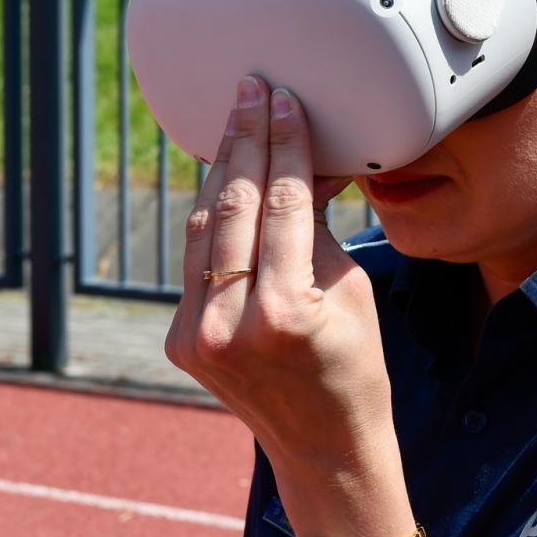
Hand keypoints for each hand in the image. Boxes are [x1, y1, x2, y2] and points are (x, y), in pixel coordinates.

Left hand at [166, 74, 392, 475]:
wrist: (323, 446)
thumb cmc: (354, 364)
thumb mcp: (351, 289)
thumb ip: (316, 227)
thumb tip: (301, 161)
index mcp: (285, 311)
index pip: (283, 204)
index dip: (284, 145)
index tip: (283, 101)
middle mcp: (231, 323)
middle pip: (236, 205)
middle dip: (245, 140)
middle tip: (249, 90)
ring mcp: (198, 334)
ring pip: (204, 227)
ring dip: (221, 169)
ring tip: (235, 121)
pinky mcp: (181, 340)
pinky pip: (195, 260)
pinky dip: (211, 216)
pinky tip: (223, 178)